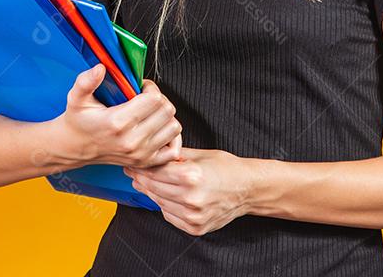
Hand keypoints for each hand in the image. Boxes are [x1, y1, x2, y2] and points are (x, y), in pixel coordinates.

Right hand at [55, 63, 182, 167]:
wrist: (73, 147)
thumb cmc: (78, 121)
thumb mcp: (76, 98)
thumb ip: (86, 81)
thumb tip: (100, 68)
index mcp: (118, 122)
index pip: (154, 99)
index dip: (150, 88)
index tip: (141, 87)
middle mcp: (132, 141)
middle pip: (167, 111)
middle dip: (159, 99)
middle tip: (147, 98)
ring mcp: (140, 154)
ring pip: (173, 127)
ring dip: (165, 116)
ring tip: (151, 112)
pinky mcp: (145, 162)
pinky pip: (173, 150)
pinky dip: (171, 138)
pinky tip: (157, 129)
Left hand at [124, 148, 251, 235]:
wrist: (248, 189)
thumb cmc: (226, 168)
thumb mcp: (200, 155)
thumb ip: (174, 156)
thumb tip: (153, 154)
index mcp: (191, 176)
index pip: (155, 172)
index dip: (141, 167)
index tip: (133, 164)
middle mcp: (191, 198)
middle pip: (153, 187)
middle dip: (141, 179)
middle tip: (134, 172)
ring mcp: (193, 215)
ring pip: (159, 203)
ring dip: (151, 192)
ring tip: (148, 183)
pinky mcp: (195, 227)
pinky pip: (169, 215)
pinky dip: (165, 206)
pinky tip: (168, 196)